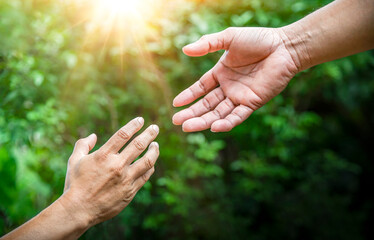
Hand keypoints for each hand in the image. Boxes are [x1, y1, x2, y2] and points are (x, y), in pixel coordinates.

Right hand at [60, 117, 159, 227]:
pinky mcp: (130, 191)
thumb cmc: (75, 184)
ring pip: (147, 161)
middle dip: (150, 134)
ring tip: (156, 145)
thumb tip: (94, 135)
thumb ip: (83, 145)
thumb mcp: (74, 161)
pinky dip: (150, 167)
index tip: (140, 120)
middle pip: (139, 145)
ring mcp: (125, 179)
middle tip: (155, 128)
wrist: (79, 210)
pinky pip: (145, 176)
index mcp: (103, 156)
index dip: (134, 125)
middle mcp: (117, 166)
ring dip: (154, 150)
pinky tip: (151, 163)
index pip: (123, 135)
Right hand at [172, 27, 298, 131]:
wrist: (284, 47)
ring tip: (188, 127)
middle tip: (176, 122)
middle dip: (192, 113)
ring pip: (218, 113)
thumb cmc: (258, 39)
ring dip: (204, 121)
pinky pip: (238, 116)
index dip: (188, 96)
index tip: (175, 104)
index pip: (201, 88)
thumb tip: (185, 49)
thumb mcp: (229, 38)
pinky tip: (214, 127)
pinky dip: (227, 123)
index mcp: (221, 73)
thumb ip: (208, 44)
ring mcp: (240, 96)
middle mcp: (229, 87)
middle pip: (206, 104)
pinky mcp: (253, 102)